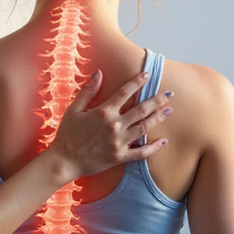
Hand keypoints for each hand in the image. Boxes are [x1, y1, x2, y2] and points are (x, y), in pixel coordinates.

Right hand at [48, 69, 171, 179]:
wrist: (64, 161)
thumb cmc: (67, 134)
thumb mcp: (74, 109)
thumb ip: (88, 91)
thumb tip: (99, 72)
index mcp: (104, 112)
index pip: (125, 92)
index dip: (138, 82)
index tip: (148, 75)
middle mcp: (115, 125)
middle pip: (141, 109)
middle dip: (157, 100)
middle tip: (169, 94)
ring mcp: (119, 142)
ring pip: (145, 128)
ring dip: (158, 118)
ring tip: (169, 110)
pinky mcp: (120, 157)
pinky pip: (141, 152)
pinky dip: (154, 147)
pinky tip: (164, 141)